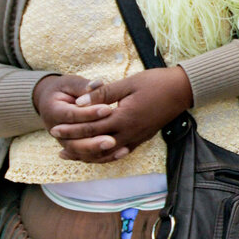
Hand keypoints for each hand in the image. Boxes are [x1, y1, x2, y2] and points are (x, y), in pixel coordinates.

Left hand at [47, 67, 193, 162]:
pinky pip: (121, 151)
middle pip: (96, 143)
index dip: (71, 128)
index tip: (55, 129)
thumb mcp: (128, 83)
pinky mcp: (143, 137)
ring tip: (73, 155)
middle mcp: (129, 132)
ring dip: (89, 154)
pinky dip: (107, 155)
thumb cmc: (156, 82)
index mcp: (123, 118)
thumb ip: (103, 94)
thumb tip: (80, 103)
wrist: (183, 90)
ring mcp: (137, 137)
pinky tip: (99, 154)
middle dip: (75, 144)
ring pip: (108, 152)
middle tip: (58, 146)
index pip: (91, 126)